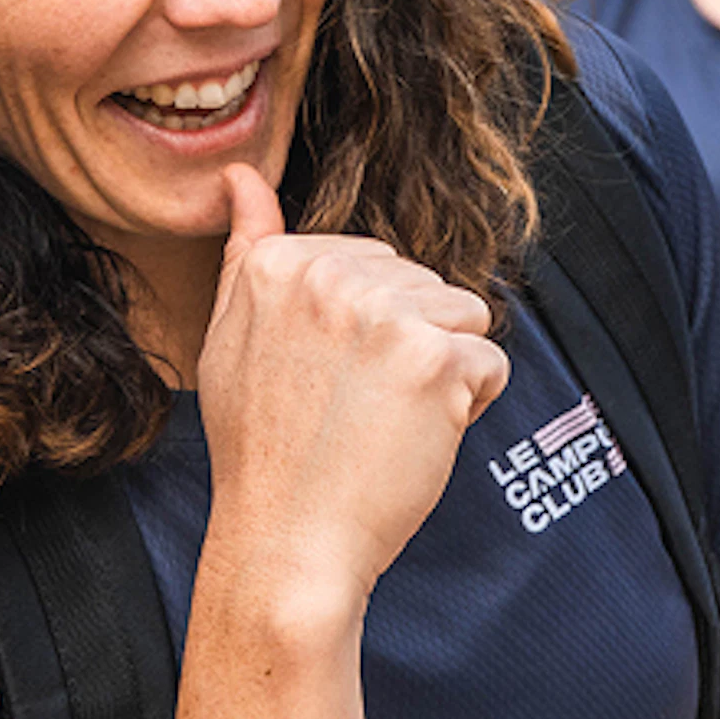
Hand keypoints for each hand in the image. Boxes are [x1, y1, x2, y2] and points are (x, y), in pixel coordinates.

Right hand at [193, 164, 509, 605]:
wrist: (287, 541)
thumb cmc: (261, 448)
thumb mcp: (230, 336)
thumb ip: (246, 250)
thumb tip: (238, 176)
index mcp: (277, 264)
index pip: (373, 263)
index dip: (366, 330)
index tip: (326, 382)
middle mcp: (327, 275)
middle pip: (422, 284)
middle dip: (408, 343)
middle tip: (354, 409)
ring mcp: (382, 313)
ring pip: (463, 316)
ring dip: (443, 371)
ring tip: (386, 421)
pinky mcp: (433, 358)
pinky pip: (489, 362)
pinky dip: (468, 407)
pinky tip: (415, 439)